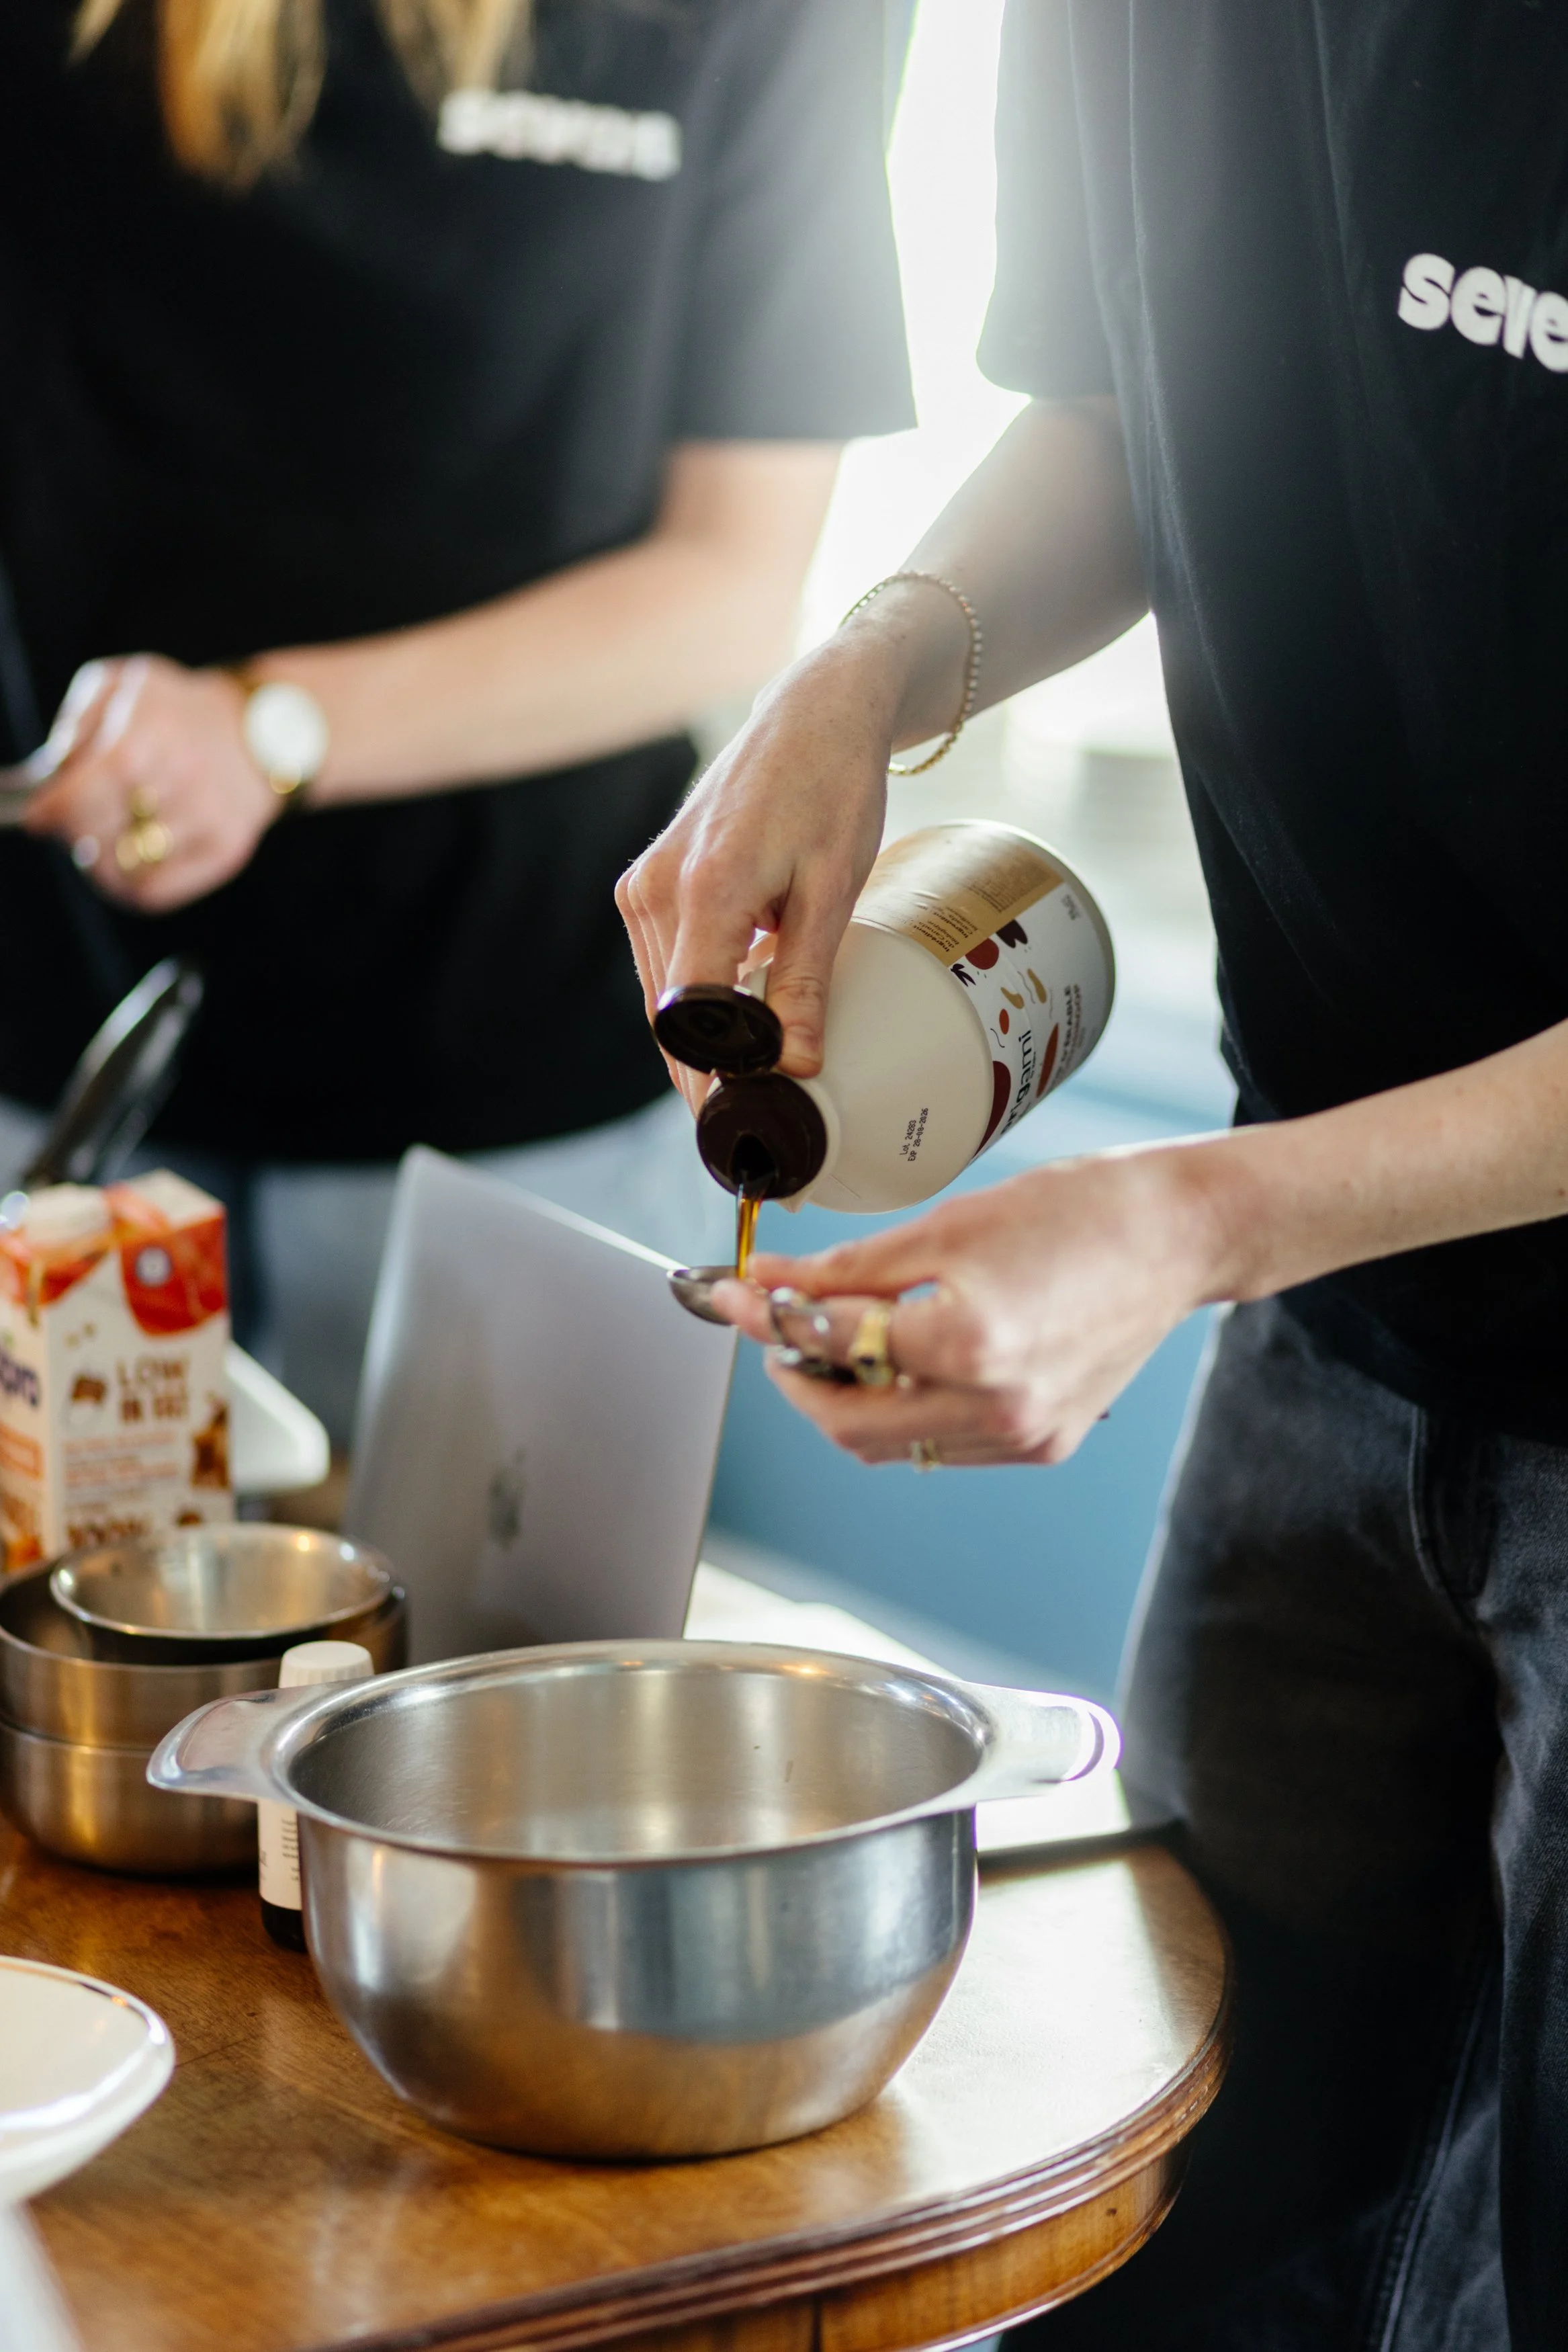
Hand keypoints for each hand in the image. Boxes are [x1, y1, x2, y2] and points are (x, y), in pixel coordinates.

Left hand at [22, 655, 280, 911]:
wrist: (265, 730)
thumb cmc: (180, 709)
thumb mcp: (124, 685)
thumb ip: (78, 725)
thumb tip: (52, 779)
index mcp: (146, 738)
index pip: (77, 799)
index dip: (50, 813)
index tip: (40, 816)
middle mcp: (180, 782)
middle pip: (95, 836)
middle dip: (76, 831)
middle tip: (80, 819)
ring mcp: (207, 822)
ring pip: (122, 871)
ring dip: (102, 860)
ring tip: (108, 838)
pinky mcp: (225, 851)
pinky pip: (155, 892)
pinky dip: (131, 884)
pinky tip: (132, 861)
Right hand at [616, 635, 902, 1104]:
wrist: (812, 716)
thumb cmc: (832, 789)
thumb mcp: (834, 889)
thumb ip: (806, 980)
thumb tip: (795, 1064)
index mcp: (706, 890)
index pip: (693, 1021)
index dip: (716, 1082)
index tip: (749, 1122)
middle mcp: (656, 890)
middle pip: (670, 1020)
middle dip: (707, 1080)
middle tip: (755, 1128)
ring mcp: (643, 887)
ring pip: (664, 1001)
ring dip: (700, 1049)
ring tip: (748, 1093)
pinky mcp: (647, 885)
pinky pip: (667, 968)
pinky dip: (696, 1007)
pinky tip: (735, 1032)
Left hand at [711, 1144, 1226, 1465]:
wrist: (1177, 1235)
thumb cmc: (1076, 1211)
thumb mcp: (946, 1225)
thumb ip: (849, 1269)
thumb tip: (769, 1283)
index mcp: (967, 1343)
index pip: (832, 1343)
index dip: (768, 1318)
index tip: (729, 1294)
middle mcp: (996, 1406)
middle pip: (849, 1424)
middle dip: (798, 1377)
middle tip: (777, 1327)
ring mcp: (1022, 1435)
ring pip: (892, 1445)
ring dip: (848, 1399)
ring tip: (837, 1340)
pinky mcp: (1041, 1444)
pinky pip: (941, 1443)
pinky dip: (905, 1409)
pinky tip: (904, 1361)